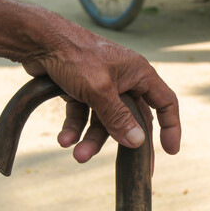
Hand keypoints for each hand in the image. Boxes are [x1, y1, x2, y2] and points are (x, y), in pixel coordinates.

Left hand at [22, 18, 180, 165]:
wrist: (39, 41)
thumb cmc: (74, 55)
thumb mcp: (100, 89)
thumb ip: (119, 117)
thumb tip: (138, 141)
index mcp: (137, 74)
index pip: (165, 102)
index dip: (171, 126)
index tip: (170, 150)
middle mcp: (123, 81)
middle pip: (131, 118)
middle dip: (123, 141)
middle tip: (128, 169)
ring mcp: (101, 87)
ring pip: (103, 120)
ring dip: (91, 139)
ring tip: (78, 155)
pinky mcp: (81, 91)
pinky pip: (82, 114)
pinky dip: (74, 127)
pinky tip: (64, 139)